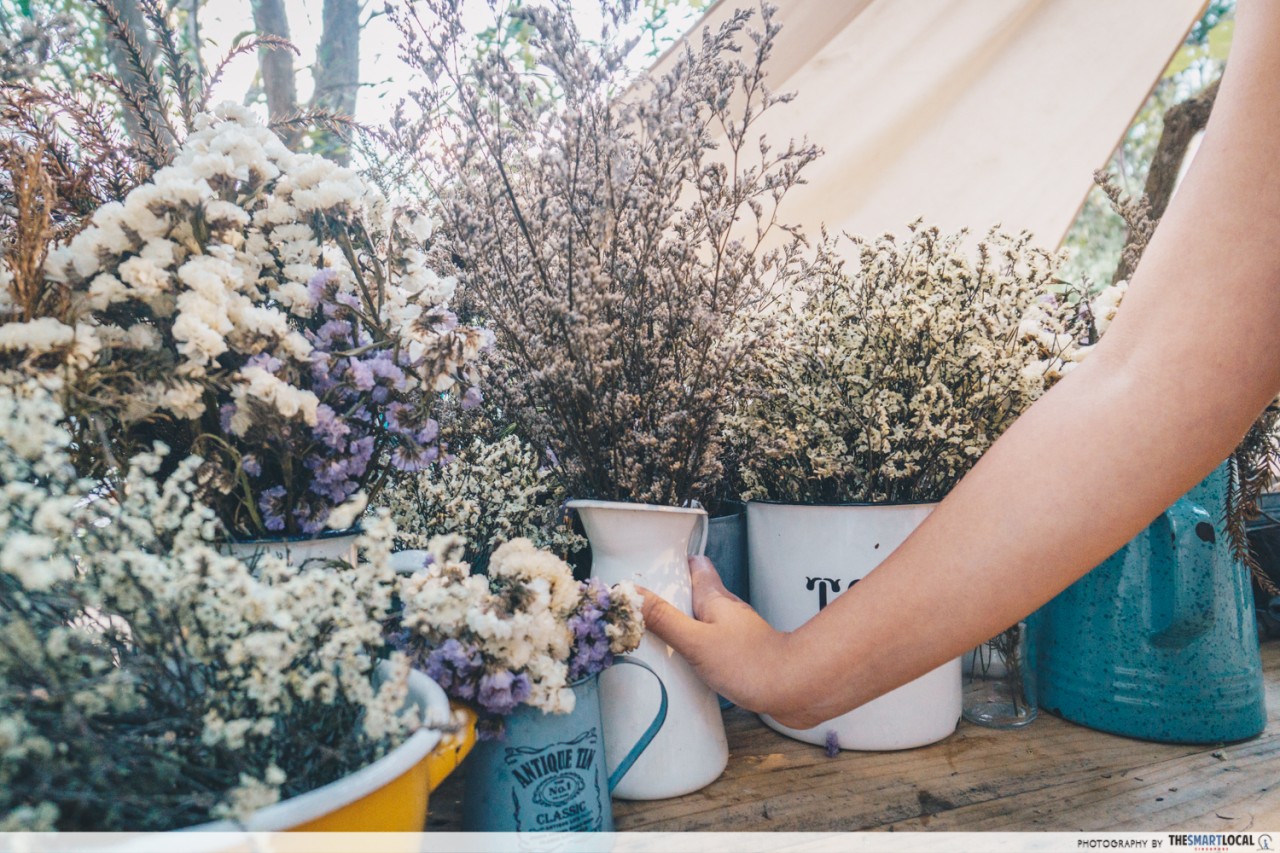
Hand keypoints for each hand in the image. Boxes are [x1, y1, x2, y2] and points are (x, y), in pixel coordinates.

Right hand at [639, 556, 795, 719]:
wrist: (793, 689)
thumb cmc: (751, 663)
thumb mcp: (696, 641)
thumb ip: (663, 619)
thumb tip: (631, 595)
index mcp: (714, 598)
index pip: (696, 565)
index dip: (677, 562)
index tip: (654, 566)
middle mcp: (726, 610)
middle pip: (697, 593)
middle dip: (673, 597)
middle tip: (647, 607)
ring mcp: (736, 632)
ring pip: (704, 619)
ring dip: (684, 624)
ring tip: (660, 636)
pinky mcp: (741, 654)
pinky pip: (712, 643)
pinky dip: (697, 647)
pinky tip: (687, 663)